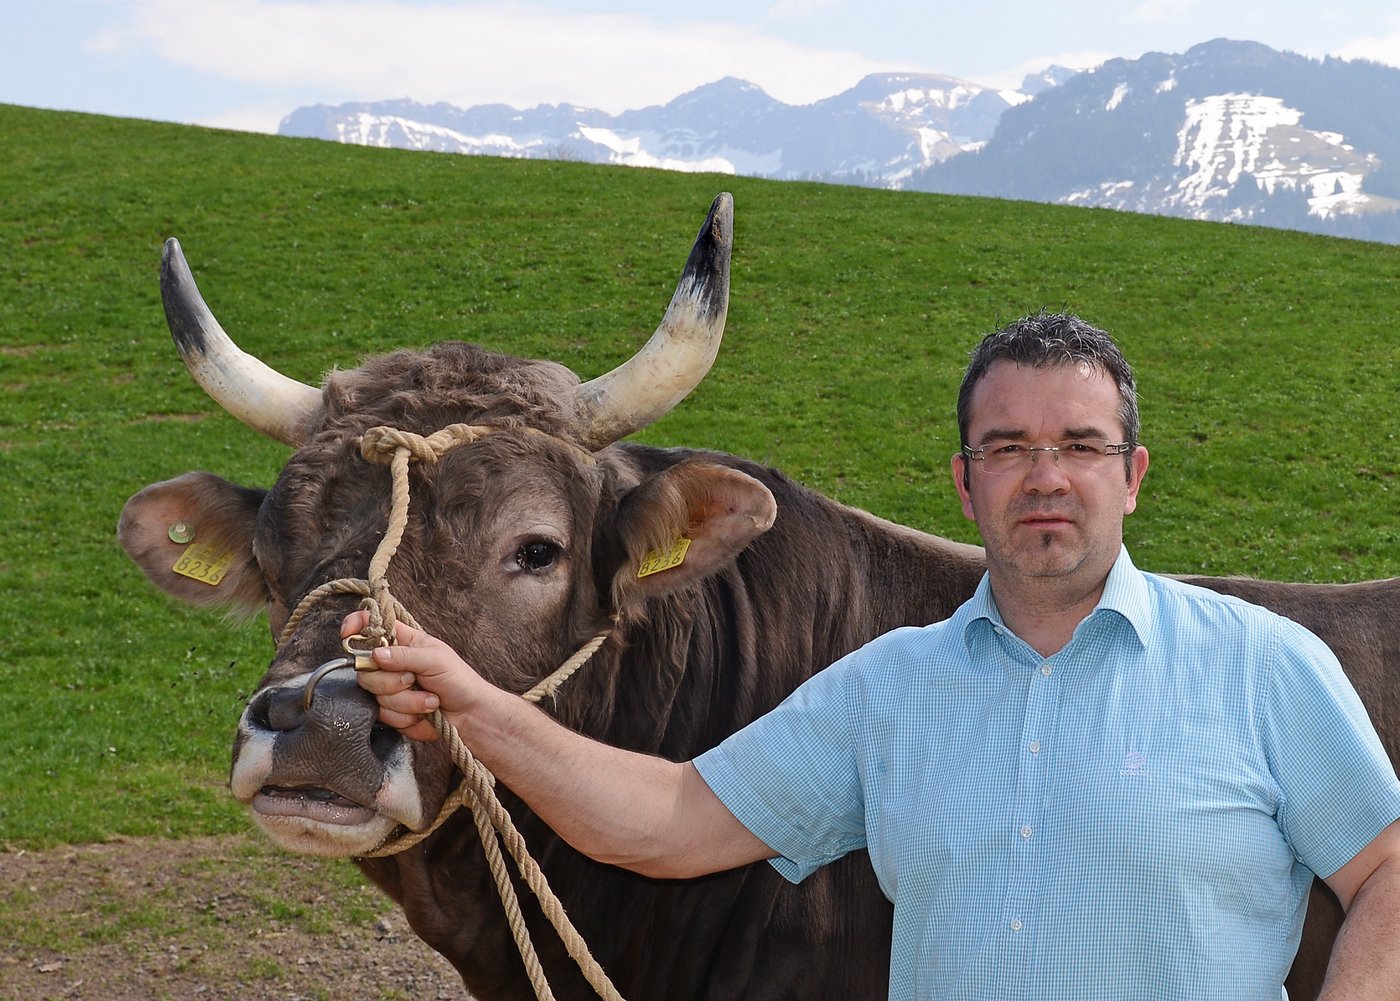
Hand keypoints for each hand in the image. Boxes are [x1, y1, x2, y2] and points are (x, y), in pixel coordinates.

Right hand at [340, 612, 480, 742]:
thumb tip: (376, 654)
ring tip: (429, 698)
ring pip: (376, 694)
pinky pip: (385, 715)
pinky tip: (425, 713)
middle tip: (414, 679)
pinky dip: (407, 716)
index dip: (355, 625)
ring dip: (407, 701)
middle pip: (364, 668)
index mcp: (402, 641)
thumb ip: (405, 655)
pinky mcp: (391, 711)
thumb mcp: (435, 659)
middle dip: (391, 680)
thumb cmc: (457, 679)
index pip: (371, 625)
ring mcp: (389, 688)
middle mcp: (390, 663)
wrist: (467, 715)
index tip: (346, 633)